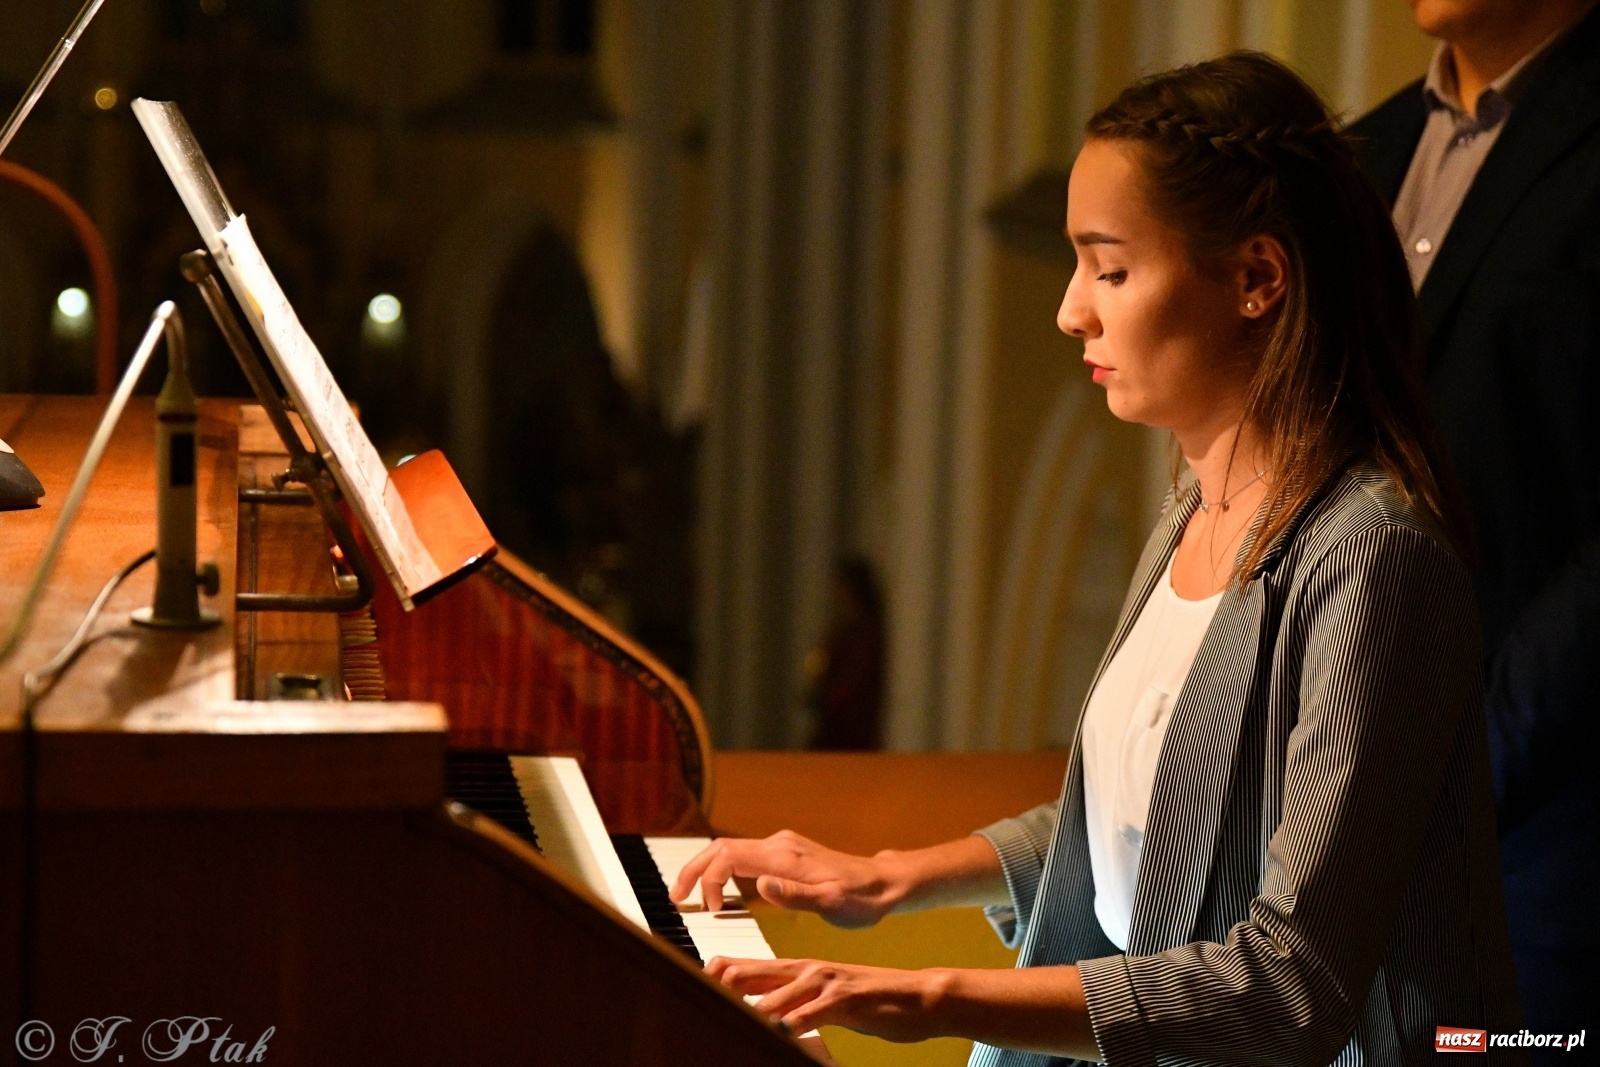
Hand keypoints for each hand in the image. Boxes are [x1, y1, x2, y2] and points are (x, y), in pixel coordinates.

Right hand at [668, 830, 901, 927]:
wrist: (883, 883)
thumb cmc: (861, 899)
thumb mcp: (832, 904)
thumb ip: (795, 895)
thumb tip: (760, 885)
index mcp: (783, 857)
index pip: (728, 857)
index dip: (708, 880)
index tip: (708, 910)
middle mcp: (778, 845)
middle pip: (720, 848)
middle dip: (693, 869)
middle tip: (675, 897)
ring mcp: (781, 847)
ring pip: (730, 850)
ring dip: (705, 869)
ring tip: (689, 896)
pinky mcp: (785, 854)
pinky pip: (743, 856)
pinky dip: (722, 870)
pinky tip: (719, 891)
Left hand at [708, 956, 945, 1042]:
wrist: (917, 995)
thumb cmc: (869, 999)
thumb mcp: (824, 1000)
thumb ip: (793, 1002)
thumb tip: (761, 1012)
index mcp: (799, 970)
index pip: (748, 968)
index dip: (718, 975)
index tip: (693, 987)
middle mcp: (808, 970)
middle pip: (754, 973)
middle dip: (723, 984)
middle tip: (695, 993)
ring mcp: (827, 982)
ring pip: (780, 994)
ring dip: (753, 1006)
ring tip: (728, 1014)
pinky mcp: (847, 999)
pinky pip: (815, 1012)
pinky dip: (796, 1022)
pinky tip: (781, 1030)